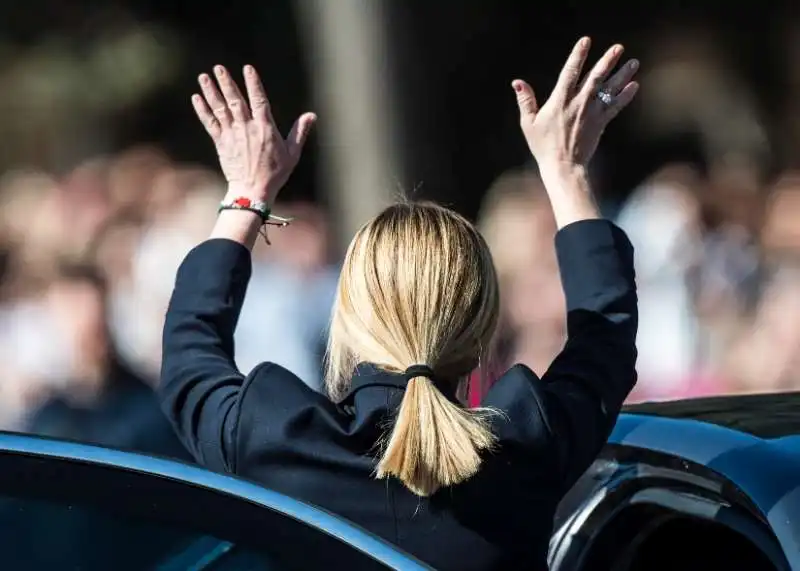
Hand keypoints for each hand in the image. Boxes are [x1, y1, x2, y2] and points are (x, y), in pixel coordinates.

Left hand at [192, 64, 315, 202]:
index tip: (248, 68)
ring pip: (221, 108)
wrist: (253, 191)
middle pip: (235, 100)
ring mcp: (232, 135)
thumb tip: (311, 115)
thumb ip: (300, 132)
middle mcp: (247, 128)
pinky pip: (210, 123)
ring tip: (204, 77)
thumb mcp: (292, 153)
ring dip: (211, 91)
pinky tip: (197, 98)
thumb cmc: (275, 173)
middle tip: (218, 67)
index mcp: (265, 128)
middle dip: (226, 83)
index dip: (253, 83)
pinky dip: (203, 110)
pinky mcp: (221, 143)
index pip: (259, 100)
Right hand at [512, 37, 638, 170]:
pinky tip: (634, 85)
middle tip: (619, 47)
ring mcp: (592, 112)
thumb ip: (526, 100)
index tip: (586, 41)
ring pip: (610, 89)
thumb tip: (517, 82)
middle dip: (608, 61)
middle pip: (596, 76)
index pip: (570, 72)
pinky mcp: (600, 123)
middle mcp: (579, 102)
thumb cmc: (543, 146)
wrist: (563, 166)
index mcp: (560, 100)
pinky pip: (616, 106)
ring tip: (634, 62)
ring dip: (622, 74)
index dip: (578, 55)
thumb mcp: (529, 123)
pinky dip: (625, 96)